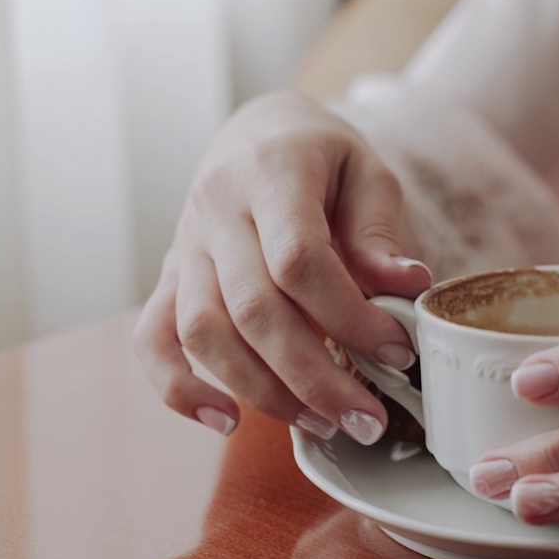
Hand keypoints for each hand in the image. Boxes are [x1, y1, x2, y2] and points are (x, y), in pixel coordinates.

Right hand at [133, 91, 431, 441]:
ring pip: (203, 333)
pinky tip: (226, 421)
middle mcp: (216, 210)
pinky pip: (151, 339)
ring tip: (322, 424)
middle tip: (367, 418)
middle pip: (253, 308)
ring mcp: (184, 247)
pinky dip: (179, 388)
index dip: (350, 317)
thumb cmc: (323, 159)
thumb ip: (380, 231)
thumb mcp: (367, 173)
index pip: (299, 259)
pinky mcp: (168, 279)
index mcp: (271, 173)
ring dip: (262, 391)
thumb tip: (407, 287)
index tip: (398, 353)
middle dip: (315, 376)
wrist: (258, 133)